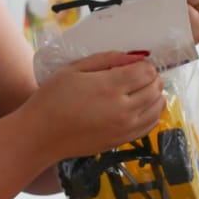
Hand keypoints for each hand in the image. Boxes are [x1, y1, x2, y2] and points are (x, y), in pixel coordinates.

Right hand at [25, 50, 165, 159]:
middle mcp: (122, 109)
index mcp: (109, 87)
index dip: (145, 64)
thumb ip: (107, 59)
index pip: (147, 72)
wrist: (40, 135)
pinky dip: (153, 114)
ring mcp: (124, 128)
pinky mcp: (121, 141)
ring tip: (143, 89)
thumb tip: (134, 57)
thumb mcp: (74, 68)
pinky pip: (150, 126)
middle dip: (152, 78)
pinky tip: (143, 107)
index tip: (135, 64)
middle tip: (140, 75)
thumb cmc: (52, 98)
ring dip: (156, 95)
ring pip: (157, 108)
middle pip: (155, 88)